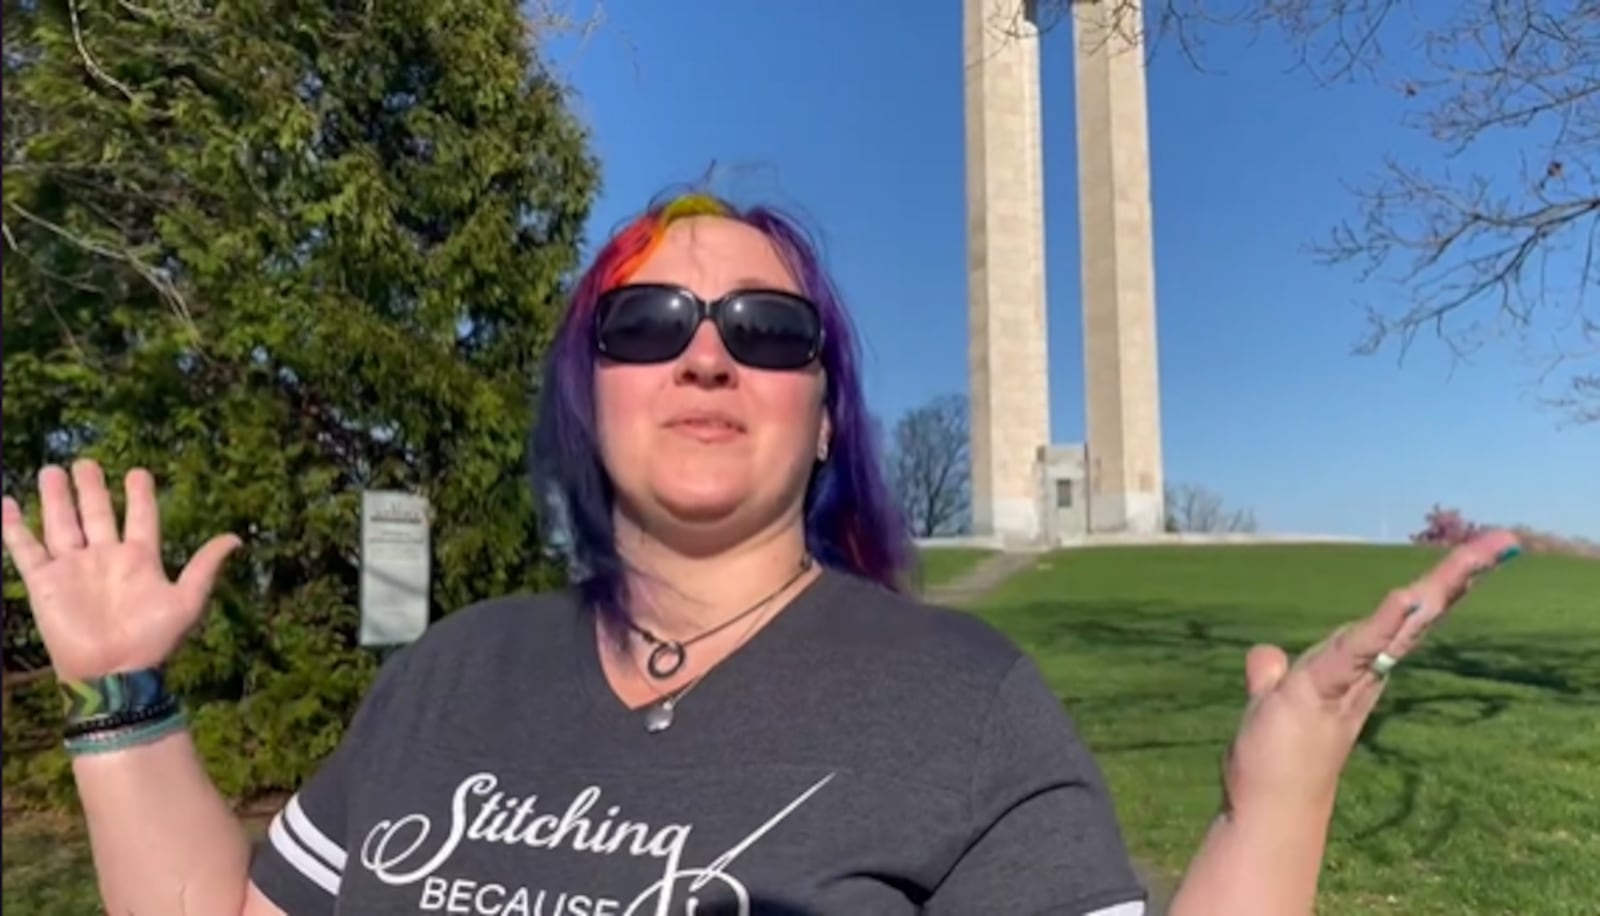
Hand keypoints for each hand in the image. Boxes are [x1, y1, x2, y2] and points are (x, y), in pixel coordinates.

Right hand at [1, 459, 240, 680]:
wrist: (113, 672)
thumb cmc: (152, 639)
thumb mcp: (187, 600)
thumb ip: (205, 566)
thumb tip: (237, 538)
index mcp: (140, 558)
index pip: (140, 517)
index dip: (139, 495)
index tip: (138, 472)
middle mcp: (105, 557)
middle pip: (96, 514)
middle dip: (90, 488)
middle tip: (85, 462)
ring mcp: (73, 568)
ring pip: (61, 524)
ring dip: (55, 499)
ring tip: (52, 471)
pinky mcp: (44, 582)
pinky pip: (25, 550)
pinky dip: (14, 527)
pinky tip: (7, 503)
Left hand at [1220, 530, 1520, 822]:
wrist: (1267, 808)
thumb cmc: (1275, 759)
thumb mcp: (1272, 702)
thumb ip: (1270, 673)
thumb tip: (1264, 656)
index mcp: (1357, 666)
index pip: (1404, 616)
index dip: (1437, 585)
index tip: (1476, 554)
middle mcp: (1363, 671)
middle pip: (1417, 613)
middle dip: (1456, 575)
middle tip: (1504, 541)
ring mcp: (1346, 680)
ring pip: (1398, 626)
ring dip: (1433, 589)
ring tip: (1472, 558)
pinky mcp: (1320, 689)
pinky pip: (1356, 650)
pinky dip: (1381, 625)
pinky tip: (1405, 598)